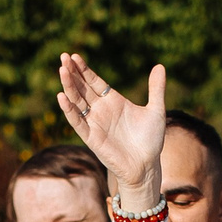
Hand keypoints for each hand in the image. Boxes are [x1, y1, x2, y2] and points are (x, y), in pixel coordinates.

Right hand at [55, 53, 164, 207]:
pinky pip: (77, 122)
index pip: (94, 81)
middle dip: (73, 73)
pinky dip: (69, 110)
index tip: (74, 56)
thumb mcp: (156, 110)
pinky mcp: (91, 137)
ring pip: (77, 102)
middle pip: (82, 88)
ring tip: (62, 70)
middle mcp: (101, 110)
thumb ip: (156, 88)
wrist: (147, 166)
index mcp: (113, 101)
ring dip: (69, 87)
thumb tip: (159, 65)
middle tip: (63, 57)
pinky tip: (62, 97)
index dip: (84, 69)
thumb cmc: (151, 141)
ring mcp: (95, 123)